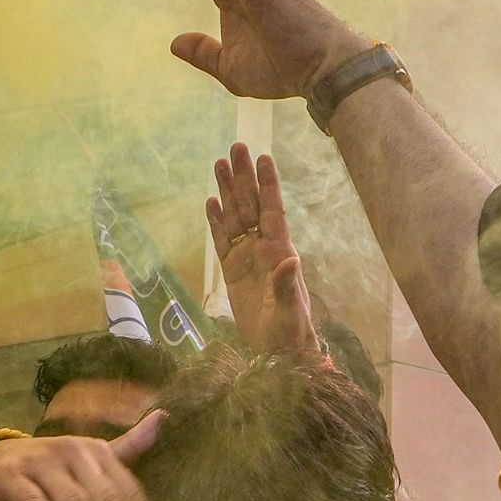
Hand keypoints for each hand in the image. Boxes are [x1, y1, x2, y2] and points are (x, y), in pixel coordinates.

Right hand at [208, 144, 318, 359]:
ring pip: (235, 217)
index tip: (264, 157)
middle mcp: (264, 248)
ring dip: (227, 191)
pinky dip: (216, 221)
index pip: (272, 211)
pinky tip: (210, 202)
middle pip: (251, 205)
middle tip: (236, 147)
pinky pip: (222, 240)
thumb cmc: (289, 333)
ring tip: (218, 164)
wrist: (277, 354)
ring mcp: (247, 258)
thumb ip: (287, 285)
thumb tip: (290, 259)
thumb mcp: (289, 312)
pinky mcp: (232, 271)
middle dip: (244, 177)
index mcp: (279, 252)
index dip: (268, 185)